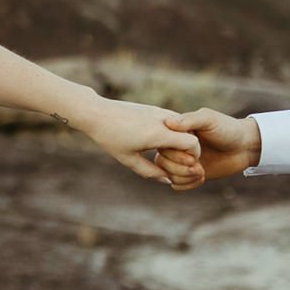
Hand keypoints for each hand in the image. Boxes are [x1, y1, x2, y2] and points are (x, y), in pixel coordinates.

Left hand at [77, 97, 201, 184]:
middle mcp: (163, 120)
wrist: (96, 112)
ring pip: (184, 126)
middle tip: (178, 161)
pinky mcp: (154, 108)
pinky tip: (159, 142)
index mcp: (158, 134)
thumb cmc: (110, 137)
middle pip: (192, 134)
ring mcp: (160, 111)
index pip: (192, 144)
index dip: (193, 156)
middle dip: (189, 150)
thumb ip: (150, 172)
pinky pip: (173, 121)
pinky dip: (173, 132)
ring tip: (166, 152)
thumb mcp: (128, 159)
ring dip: (181, 140)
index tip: (184, 165)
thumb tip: (168, 180)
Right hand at [160, 109, 260, 188]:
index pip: (161, 146)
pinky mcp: (189, 174)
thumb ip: (189, 120)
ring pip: (167, 175)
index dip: (174, 155)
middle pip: (161, 162)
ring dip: (184, 177)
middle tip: (198, 166)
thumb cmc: (228, 129)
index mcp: (176, 132)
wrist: (244, 147)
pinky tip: (202, 178)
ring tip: (201, 173)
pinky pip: (176, 185)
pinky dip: (187, 184)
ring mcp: (182, 162)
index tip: (194, 156)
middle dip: (179, 168)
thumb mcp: (209, 120)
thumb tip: (168, 123)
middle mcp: (175, 147)